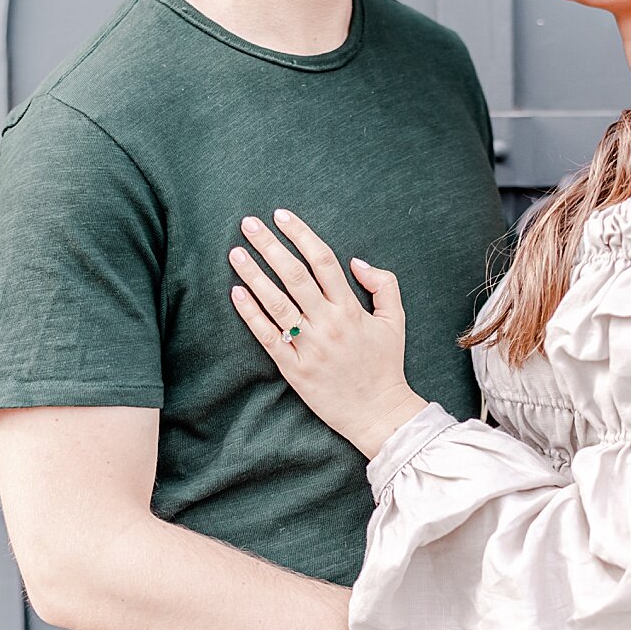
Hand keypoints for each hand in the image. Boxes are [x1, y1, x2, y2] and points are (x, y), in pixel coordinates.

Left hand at [228, 210, 426, 458]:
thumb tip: (356, 261)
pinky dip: (251, 314)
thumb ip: (383, 285)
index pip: (322, 261)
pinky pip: (268, 337)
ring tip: (235, 252)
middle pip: (294, 275)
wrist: (379, 412)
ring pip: (276, 303)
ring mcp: (309, 347)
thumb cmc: (385, 365)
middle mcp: (328, 324)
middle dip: (269, 245)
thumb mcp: (395, 320)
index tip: (281, 216)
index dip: (300, 235)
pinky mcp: (294, 369)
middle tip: (248, 224)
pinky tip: (236, 293)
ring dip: (254, 275)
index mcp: (350, 309)